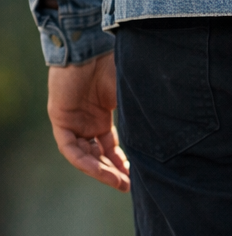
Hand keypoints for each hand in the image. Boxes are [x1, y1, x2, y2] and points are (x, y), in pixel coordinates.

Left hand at [48, 53, 130, 191]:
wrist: (91, 49)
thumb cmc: (114, 66)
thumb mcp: (133, 97)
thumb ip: (141, 117)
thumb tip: (167, 139)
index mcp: (103, 114)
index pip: (111, 145)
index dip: (122, 162)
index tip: (137, 176)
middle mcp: (87, 121)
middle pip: (98, 154)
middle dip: (113, 172)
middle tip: (129, 186)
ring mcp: (73, 121)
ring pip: (84, 155)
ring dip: (100, 171)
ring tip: (119, 183)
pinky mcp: (60, 119)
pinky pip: (70, 148)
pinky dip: (84, 161)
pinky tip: (100, 171)